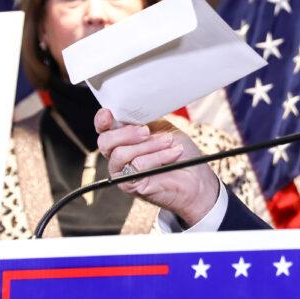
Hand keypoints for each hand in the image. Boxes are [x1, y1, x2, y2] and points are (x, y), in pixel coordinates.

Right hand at [95, 109, 218, 226]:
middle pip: (104, 142)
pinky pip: (136, 166)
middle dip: (125, 133)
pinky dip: (157, 156)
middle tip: (146, 131)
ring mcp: (122, 172)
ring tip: (169, 142)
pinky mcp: (130, 185)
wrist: (197, 177)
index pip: (104, 129)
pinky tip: (173, 153)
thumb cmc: (181, 153)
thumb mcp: (164, 129)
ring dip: (148, 145)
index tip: (108, 114)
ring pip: (120, 154)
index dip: (102, 120)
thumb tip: (133, 114)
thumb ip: (146, 121)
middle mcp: (119, 156)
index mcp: (124, 138)